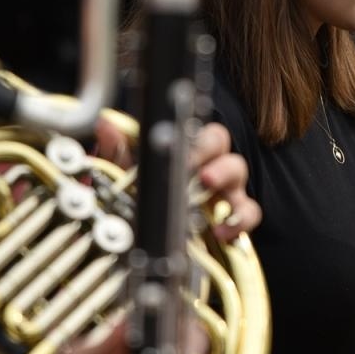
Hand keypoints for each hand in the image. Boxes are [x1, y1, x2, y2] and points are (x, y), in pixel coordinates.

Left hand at [94, 118, 260, 240]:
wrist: (148, 229)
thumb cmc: (145, 194)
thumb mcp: (128, 172)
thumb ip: (119, 149)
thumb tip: (106, 123)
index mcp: (192, 152)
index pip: (207, 136)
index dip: (199, 143)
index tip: (184, 153)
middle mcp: (213, 167)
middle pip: (227, 149)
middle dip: (216, 160)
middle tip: (200, 174)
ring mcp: (225, 192)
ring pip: (240, 177)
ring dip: (227, 182)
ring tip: (208, 190)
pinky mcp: (233, 219)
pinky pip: (249, 214)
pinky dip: (239, 221)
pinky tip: (221, 229)